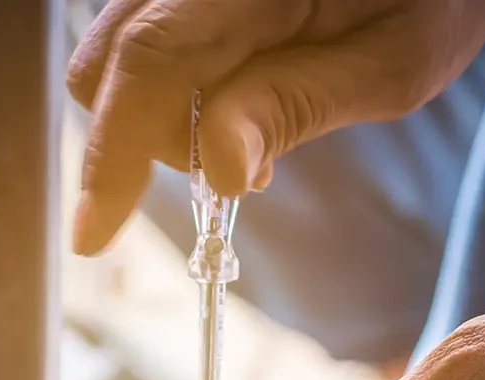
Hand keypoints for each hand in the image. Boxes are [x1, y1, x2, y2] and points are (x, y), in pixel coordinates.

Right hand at [67, 0, 484, 254]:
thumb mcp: (391, 61)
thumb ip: (293, 107)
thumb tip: (215, 172)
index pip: (146, 60)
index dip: (112, 154)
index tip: (93, 236)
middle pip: (106, 62)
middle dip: (146, 139)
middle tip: (237, 170)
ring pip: (114, 54)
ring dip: (158, 116)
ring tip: (244, 131)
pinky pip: (141, 38)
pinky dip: (169, 88)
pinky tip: (232, 99)